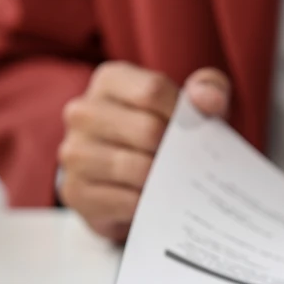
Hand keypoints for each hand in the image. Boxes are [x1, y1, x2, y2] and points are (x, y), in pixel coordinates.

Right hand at [59, 62, 229, 240]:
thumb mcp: (186, 103)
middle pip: (147, 130)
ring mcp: (74, 152)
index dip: (183, 115)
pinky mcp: (75, 191)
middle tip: (188, 161)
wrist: (124, 180)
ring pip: (137, 167)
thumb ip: (207, 88)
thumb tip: (209, 101)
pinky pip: (126, 200)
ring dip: (164, 178)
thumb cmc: (160, 132)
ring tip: (173, 179)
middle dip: (176, 150)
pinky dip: (150, 203)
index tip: (196, 131)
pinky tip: (156, 197)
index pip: (153, 91)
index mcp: (109, 80)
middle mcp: (82, 111)